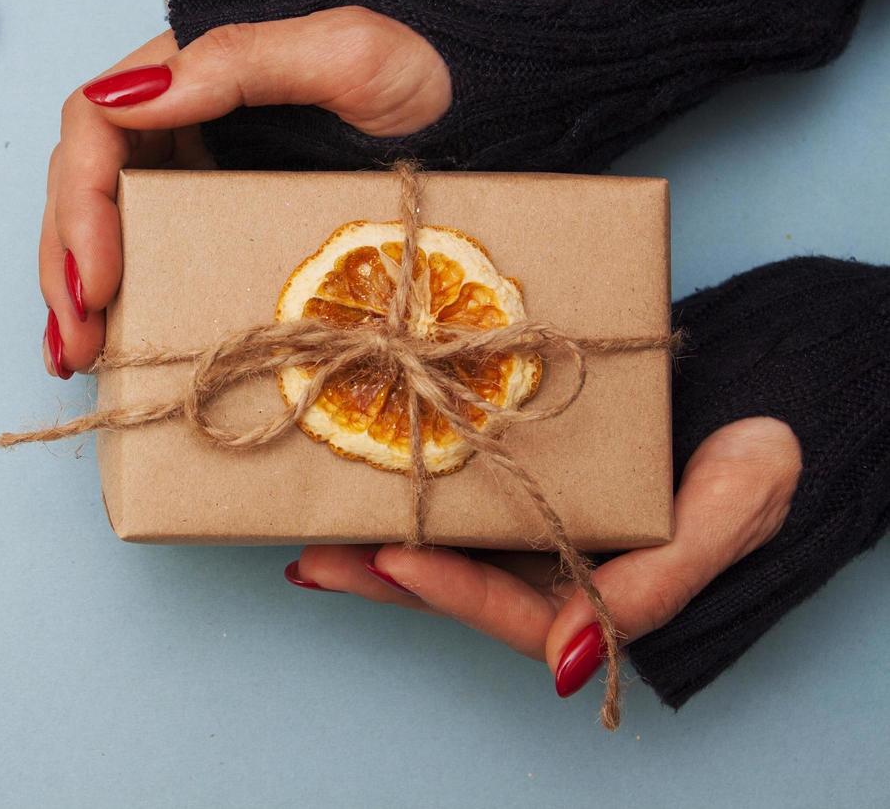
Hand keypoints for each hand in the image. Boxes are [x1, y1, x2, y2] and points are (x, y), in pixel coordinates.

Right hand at [38, 6, 451, 376]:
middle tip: (74, 339)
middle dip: (68, 263)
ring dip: (79, 287)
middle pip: (87, 182)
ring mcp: (199, 164)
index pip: (96, 125)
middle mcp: (180, 114)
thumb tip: (129, 97)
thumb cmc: (429, 69)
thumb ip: (236, 62)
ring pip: (107, 220)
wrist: (492, 107)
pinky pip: (153, 246)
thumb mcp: (344, 51)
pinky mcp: (223, 207)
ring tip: (75, 353)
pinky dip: (122, 294)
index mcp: (191, 68)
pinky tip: (109, 338)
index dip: (80, 203)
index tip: (98, 275)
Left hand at [284, 417, 801, 697]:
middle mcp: (547, 565)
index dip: (449, 589)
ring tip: (302, 530)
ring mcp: (526, 521)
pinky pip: (449, 490)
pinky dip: (399, 486)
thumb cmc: (756, 460)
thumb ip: (660, 586)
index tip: (392, 558)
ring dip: (368, 537)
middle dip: (375, 574)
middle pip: (450, 583)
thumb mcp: (732, 515)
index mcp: (596, 592)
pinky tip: (343, 479)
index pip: (511, 609)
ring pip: (438, 540)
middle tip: (311, 558)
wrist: (756, 397)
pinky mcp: (511, 475)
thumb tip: (569, 661)